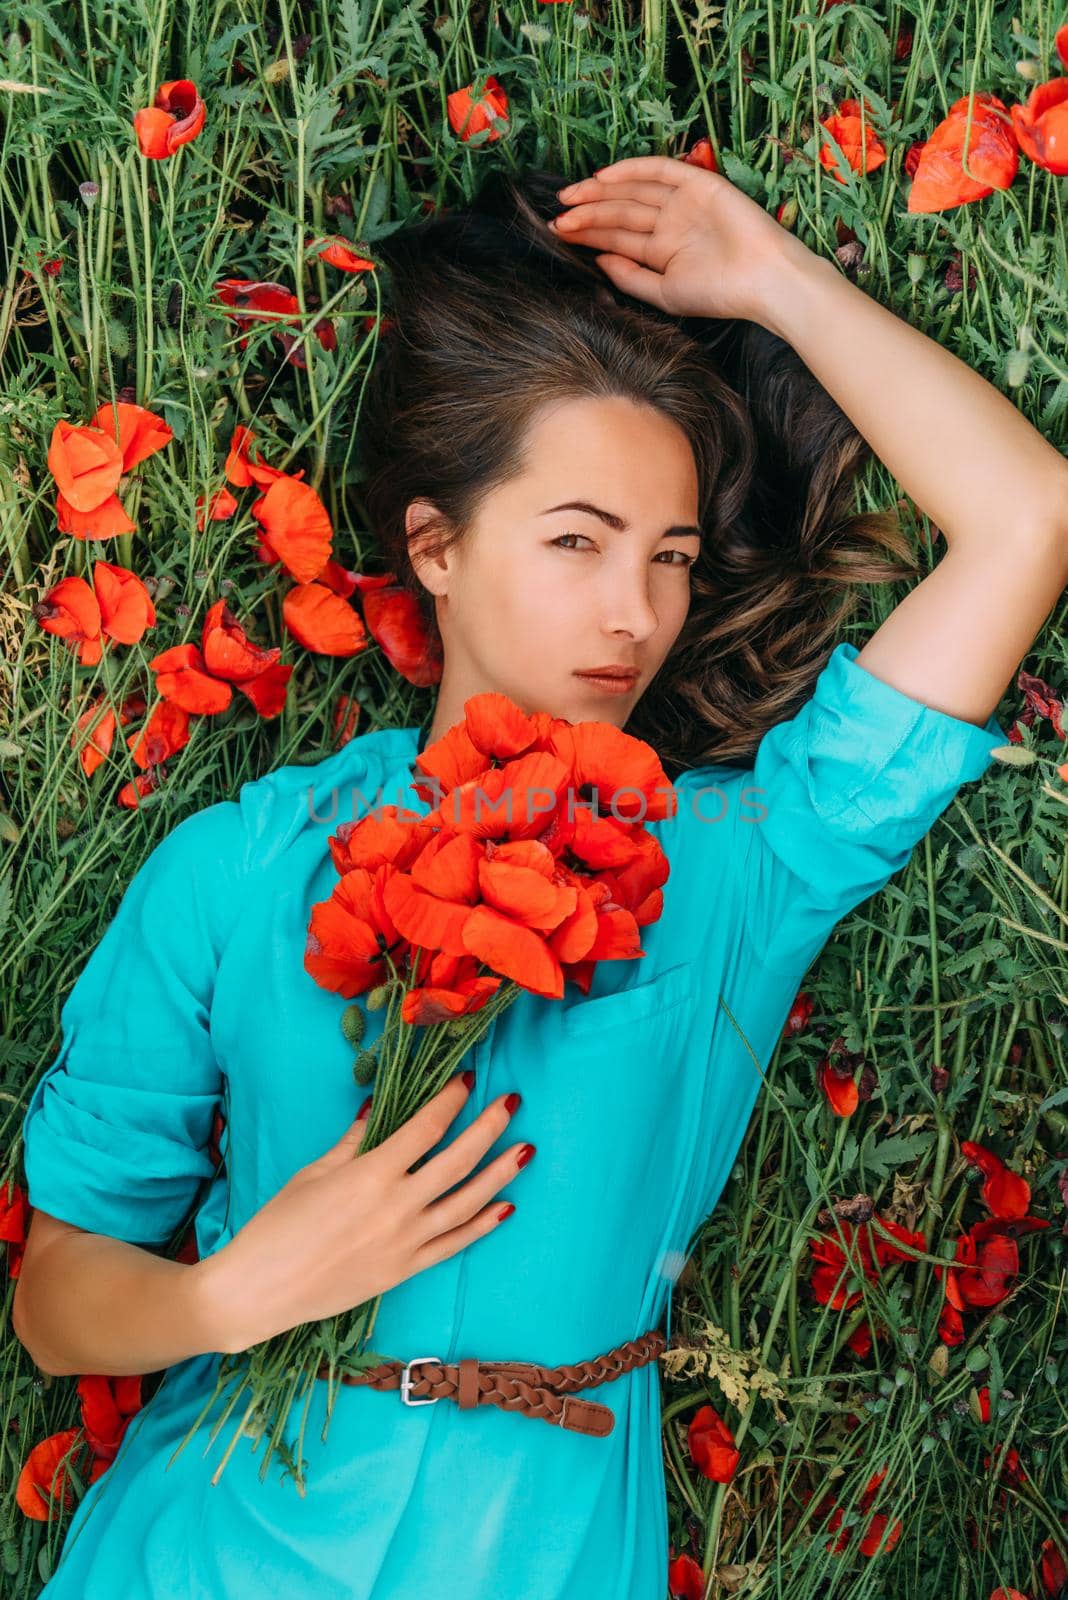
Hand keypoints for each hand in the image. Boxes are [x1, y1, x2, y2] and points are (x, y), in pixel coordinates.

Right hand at [195, 1074, 528, 1352]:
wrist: (259, 1291)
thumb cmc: (277, 1226)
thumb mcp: (313, 1174)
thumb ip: (352, 1142)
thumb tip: (374, 1110)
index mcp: (370, 1174)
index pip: (425, 1129)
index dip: (450, 1100)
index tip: (468, 1079)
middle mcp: (397, 1207)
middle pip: (457, 1161)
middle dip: (489, 1127)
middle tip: (513, 1101)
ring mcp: (405, 1242)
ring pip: (466, 1203)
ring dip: (500, 1174)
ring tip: (525, 1150)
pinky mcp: (404, 1270)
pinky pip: (454, 1244)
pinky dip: (482, 1224)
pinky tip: (506, 1206)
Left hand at [548, 154, 811, 326]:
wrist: (763, 278)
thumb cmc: (719, 294)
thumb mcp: (665, 293)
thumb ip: (631, 278)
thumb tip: (598, 260)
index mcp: (662, 252)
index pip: (617, 238)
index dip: (587, 233)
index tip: (558, 232)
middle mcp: (670, 224)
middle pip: (620, 212)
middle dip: (588, 213)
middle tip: (558, 214)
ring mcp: (683, 202)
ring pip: (633, 192)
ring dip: (601, 192)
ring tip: (570, 197)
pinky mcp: (699, 183)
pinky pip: (659, 171)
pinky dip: (632, 170)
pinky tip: (603, 177)